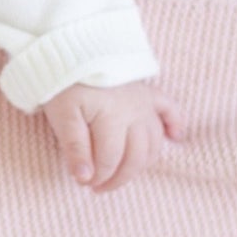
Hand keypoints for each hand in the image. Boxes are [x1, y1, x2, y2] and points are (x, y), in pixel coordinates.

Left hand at [40, 81, 186, 191]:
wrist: (69, 49)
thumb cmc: (61, 83)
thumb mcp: (60, 115)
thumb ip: (74, 147)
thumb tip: (84, 178)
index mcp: (112, 117)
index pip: (111, 158)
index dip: (98, 176)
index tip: (84, 184)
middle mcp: (135, 111)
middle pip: (136, 156)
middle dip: (119, 177)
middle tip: (99, 187)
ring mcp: (144, 101)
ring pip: (154, 142)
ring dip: (142, 162)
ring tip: (123, 174)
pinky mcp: (148, 91)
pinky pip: (170, 108)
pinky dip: (176, 123)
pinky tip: (175, 137)